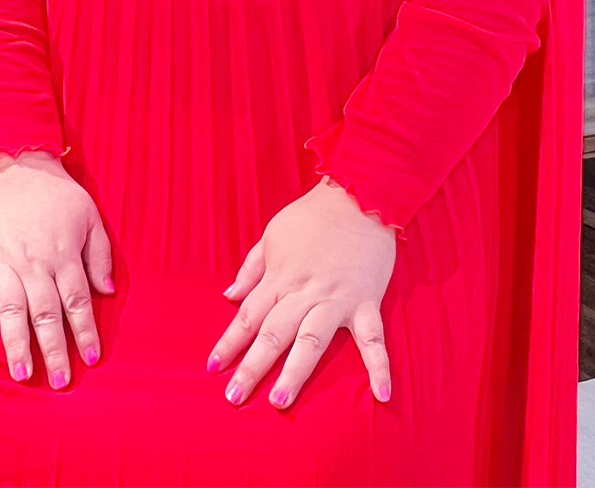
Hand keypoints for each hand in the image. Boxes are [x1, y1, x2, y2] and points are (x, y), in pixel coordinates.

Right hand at [0, 149, 113, 388]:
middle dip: (54, 350)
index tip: (90, 358)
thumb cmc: (57, 194)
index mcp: (63, 255)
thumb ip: (100, 255)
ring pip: (11, 310)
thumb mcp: (91, 217)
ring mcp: (5, 264)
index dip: (84, 332)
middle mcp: (34, 264)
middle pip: (46, 314)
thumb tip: (106, 292)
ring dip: (16, 344)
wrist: (17, 166)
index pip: (76, 302)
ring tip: (22, 374)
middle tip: (60, 381)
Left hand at [208, 176, 396, 408]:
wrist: (360, 194)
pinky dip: (379, 367)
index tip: (212, 367)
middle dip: (252, 367)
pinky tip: (381, 395)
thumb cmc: (313, 215)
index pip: (249, 316)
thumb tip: (229, 296)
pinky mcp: (366, 302)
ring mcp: (336, 300)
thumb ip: (251, 269)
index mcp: (280, 277)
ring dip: (295, 372)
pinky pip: (373, 339)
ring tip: (279, 401)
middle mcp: (304, 292)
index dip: (230, 342)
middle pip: (273, 334)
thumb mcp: (272, 234)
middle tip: (234, 397)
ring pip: (311, 341)